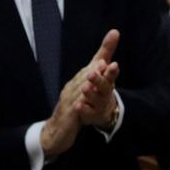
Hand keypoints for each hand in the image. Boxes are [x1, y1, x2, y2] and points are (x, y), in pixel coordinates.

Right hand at [39, 30, 120, 157]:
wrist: (55, 133)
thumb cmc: (71, 112)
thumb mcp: (85, 95)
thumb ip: (95, 80)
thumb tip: (103, 62)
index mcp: (78, 82)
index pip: (92, 65)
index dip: (103, 53)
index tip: (114, 36)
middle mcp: (72, 89)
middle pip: (86, 74)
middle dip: (96, 66)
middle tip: (105, 60)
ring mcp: (68, 102)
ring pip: (80, 90)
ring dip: (88, 82)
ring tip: (97, 75)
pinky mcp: (68, 116)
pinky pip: (74, 109)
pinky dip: (79, 105)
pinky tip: (83, 103)